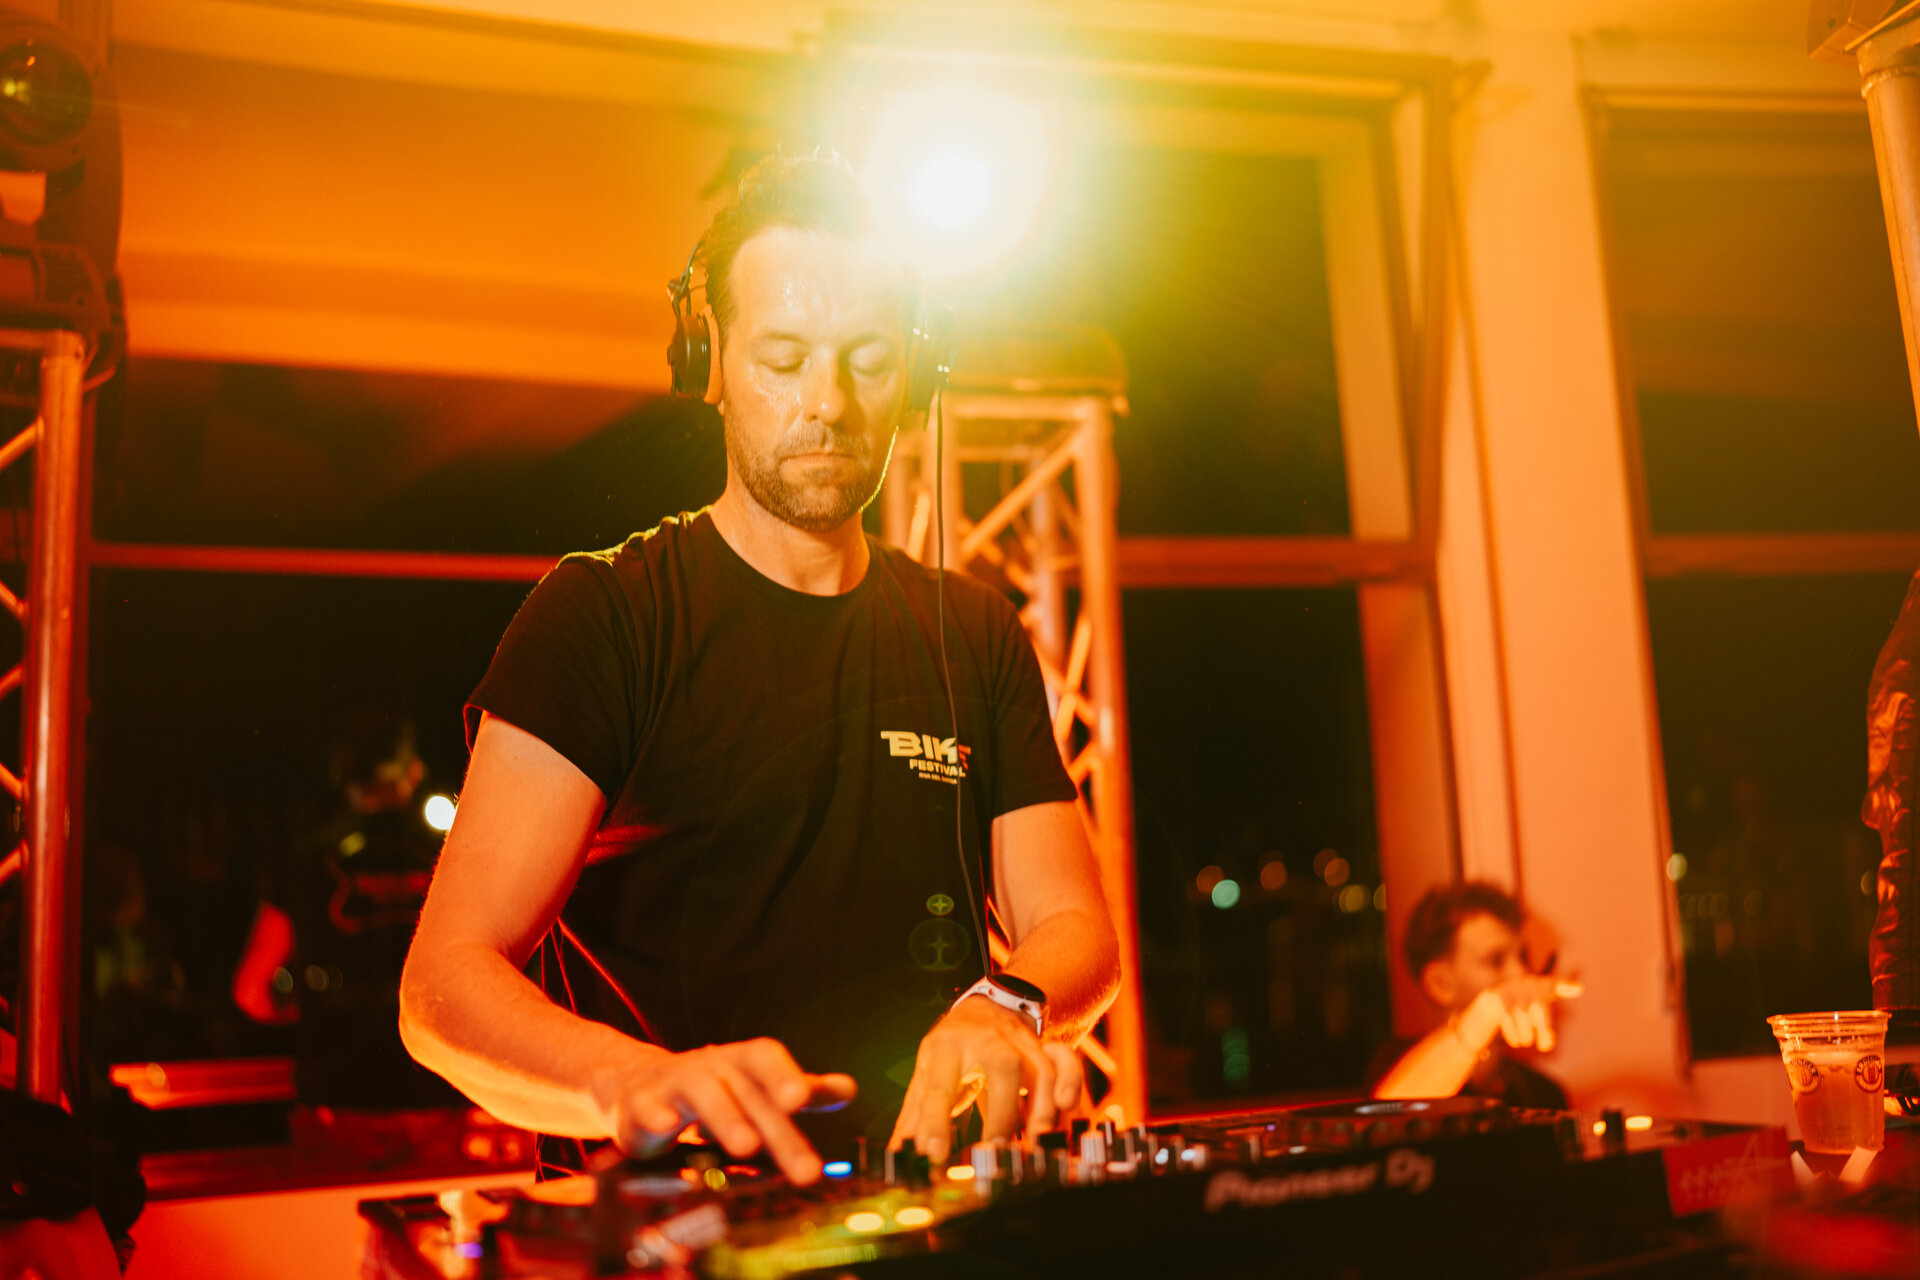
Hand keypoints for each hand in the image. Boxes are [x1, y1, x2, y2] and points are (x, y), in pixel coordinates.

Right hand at [593, 1038, 855, 1184]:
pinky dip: (655, 1115)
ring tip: (747, 1145)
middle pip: (747, 1093)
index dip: (784, 1076)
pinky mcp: (640, 1105)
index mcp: (741, 1063)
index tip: (803, 1099)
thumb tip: (849, 1089)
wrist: (638, 1086)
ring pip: (702, 1093)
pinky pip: (646, 1107)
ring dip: (725, 1116)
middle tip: (805, 1167)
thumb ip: (801, 1089)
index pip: (766, 1059)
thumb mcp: (756, 1086)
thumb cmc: (713, 1088)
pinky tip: (666, 1128)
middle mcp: (711, 1067)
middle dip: (776, 1128)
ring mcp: (674, 1083)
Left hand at [890, 996, 1082, 1164]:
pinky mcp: (1043, 1047)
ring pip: (1039, 1068)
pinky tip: (1063, 1109)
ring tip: (1033, 1141)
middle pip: (1001, 1067)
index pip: (940, 1086)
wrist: (990, 1004)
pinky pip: (1065, 1060)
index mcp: (947, 1046)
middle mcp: (986, 1041)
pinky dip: (1070, 1083)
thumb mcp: (928, 1070)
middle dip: (1001, 1113)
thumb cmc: (954, 1045)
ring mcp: (1020, 1042)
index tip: (933, 1154)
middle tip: (994, 1151)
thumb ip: (916, 1114)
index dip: (935, 1122)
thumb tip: (897, 1155)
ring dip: (1040, 1107)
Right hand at [1456, 977, 1582, 1054]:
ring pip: (1522, 1014)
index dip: (1565, 987)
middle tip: (1545, 1048)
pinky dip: (1512, 1033)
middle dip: (1542, 1028)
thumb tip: (1546, 1046)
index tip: (1580, 990)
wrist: (1490, 1003)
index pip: (1553, 986)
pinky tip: (1516, 1042)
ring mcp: (1509, 988)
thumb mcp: (1535, 1018)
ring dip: (1525, 1033)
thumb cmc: (1521, 1013)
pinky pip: (1506, 1017)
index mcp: (1539, 986)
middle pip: (1538, 1007)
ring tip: (1526, 1042)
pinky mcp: (1495, 996)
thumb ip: (1545, 1031)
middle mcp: (1525, 983)